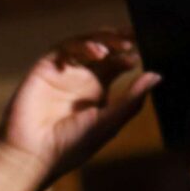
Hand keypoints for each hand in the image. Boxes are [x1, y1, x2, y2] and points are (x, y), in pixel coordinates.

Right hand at [0, 31, 160, 188]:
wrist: (33, 154)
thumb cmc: (70, 146)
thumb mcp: (109, 123)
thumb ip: (132, 100)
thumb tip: (156, 76)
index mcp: (99, 91)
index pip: (119, 63)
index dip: (131, 55)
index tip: (145, 55)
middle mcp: (82, 77)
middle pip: (105, 47)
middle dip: (120, 39)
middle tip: (136, 36)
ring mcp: (64, 71)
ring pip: (86, 43)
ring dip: (104, 40)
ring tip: (121, 45)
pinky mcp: (46, 67)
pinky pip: (65, 47)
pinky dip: (81, 45)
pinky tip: (97, 54)